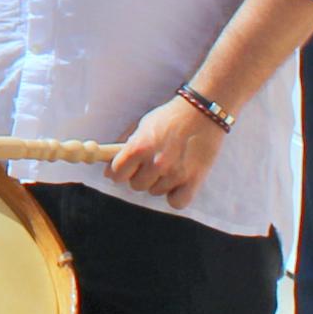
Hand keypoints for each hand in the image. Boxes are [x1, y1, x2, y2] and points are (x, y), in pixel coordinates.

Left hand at [109, 91, 228, 209]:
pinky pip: (176, 202)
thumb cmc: (170, 117)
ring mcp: (175, 173)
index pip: (117, 173)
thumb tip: (109, 171)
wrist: (203, 111)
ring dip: (160, 182)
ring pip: (156, 192)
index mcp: (139, 147)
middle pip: (136, 185)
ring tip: (171, 164)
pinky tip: (179, 182)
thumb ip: (123, 147)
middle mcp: (156, 163)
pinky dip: (176, 195)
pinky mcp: (194, 180)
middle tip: (152, 163)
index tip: (126, 169)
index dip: (120, 171)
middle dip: (141, 175)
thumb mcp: (142, 125)